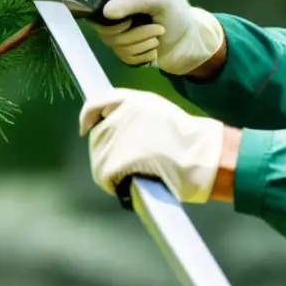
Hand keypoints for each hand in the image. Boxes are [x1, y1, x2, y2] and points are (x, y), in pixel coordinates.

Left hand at [79, 88, 224, 202]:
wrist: (200, 155)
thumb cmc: (190, 140)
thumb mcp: (161, 112)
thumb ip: (137, 115)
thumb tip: (118, 130)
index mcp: (133, 100)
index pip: (97, 102)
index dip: (88, 115)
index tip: (85, 127)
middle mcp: (120, 114)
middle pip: (97, 135)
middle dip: (105, 149)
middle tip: (124, 163)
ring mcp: (115, 137)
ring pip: (99, 157)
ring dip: (110, 169)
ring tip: (132, 175)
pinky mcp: (113, 161)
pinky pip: (103, 175)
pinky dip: (112, 184)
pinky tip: (127, 185)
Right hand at [91, 0, 224, 75]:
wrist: (189, 42)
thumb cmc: (178, 14)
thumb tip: (106, 12)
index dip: (107, 12)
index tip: (127, 20)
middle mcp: (115, 4)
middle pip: (102, 24)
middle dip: (132, 32)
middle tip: (156, 28)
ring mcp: (117, 26)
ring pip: (112, 43)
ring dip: (141, 43)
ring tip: (158, 35)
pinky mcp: (122, 45)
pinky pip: (121, 55)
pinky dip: (141, 54)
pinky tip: (153, 47)